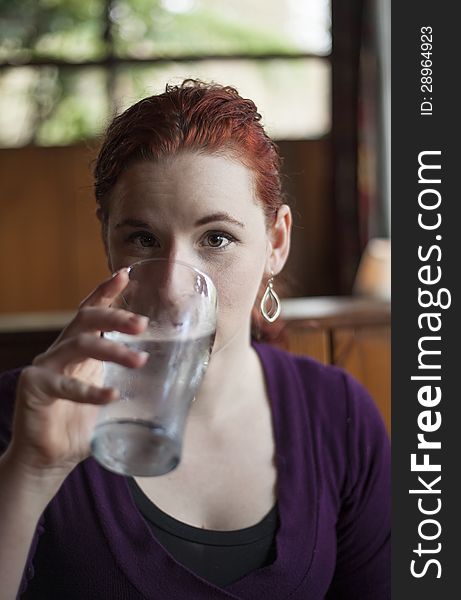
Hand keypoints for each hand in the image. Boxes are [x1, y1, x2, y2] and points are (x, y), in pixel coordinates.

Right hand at [7, 269, 148, 481]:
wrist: (51, 458)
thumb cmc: (84, 425)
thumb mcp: (112, 396)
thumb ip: (132, 384)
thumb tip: (179, 379)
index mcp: (81, 348)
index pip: (92, 311)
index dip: (106, 291)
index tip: (125, 274)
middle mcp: (63, 350)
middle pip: (86, 319)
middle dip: (115, 316)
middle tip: (143, 324)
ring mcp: (46, 366)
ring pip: (80, 345)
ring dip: (112, 350)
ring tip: (140, 360)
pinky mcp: (35, 387)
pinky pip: (65, 385)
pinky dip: (90, 391)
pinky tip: (112, 396)